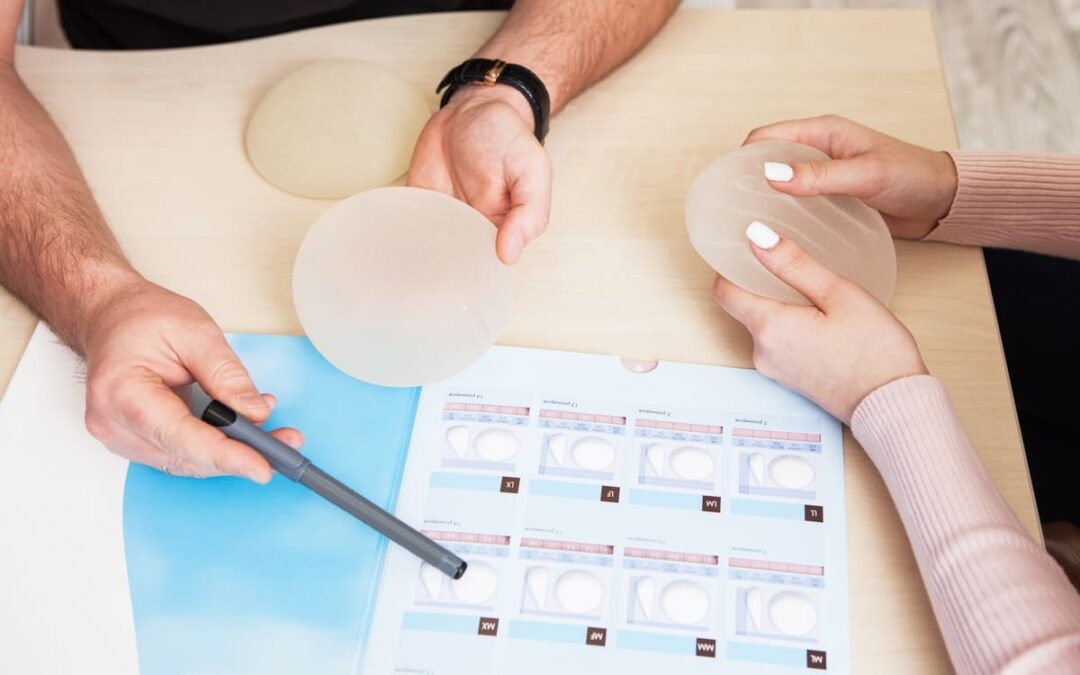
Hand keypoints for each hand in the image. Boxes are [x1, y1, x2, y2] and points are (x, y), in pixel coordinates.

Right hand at [81, 280, 302, 480]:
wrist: (110, 316)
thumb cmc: (142, 317)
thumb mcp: (195, 331)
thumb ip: (227, 374)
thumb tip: (256, 412)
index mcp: (121, 392)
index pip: (181, 437)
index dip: (226, 455)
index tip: (262, 466)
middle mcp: (113, 423)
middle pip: (186, 456)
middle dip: (241, 455)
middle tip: (287, 444)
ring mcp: (120, 436)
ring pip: (187, 462)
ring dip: (232, 454)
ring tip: (275, 435)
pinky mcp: (134, 441)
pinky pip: (181, 454)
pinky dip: (215, 447)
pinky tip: (245, 431)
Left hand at [407, 85, 551, 263]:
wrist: (472, 109)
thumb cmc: (506, 137)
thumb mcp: (531, 170)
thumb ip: (529, 212)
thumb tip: (509, 256)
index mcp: (502, 229)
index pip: (487, 265)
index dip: (474, 274)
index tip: (460, 275)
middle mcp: (472, 229)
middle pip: (454, 263)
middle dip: (440, 272)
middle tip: (428, 273)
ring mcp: (443, 217)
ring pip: (428, 250)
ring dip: (415, 257)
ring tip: (404, 265)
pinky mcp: (419, 203)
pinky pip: (407, 225)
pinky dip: (397, 233)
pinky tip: (389, 241)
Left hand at [713, 222, 927, 422]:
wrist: (893, 404)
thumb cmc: (875, 351)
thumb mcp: (838, 293)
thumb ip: (793, 264)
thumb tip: (757, 236)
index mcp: (768, 327)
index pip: (724, 292)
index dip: (730, 267)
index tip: (747, 251)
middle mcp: (762, 352)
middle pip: (744, 307)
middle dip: (761, 285)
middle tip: (791, 265)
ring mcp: (774, 369)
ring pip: (763, 326)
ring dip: (779, 307)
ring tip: (813, 294)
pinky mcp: (789, 379)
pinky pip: (778, 344)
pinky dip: (790, 327)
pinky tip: (820, 320)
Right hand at [744, 115, 957, 239]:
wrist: (942, 200)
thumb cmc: (911, 177)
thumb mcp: (864, 175)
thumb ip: (819, 176)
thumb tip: (772, 175)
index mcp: (823, 132)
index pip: (766, 137)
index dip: (742, 158)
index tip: (726, 185)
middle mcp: (818, 150)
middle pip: (767, 161)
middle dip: (746, 181)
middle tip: (731, 210)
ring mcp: (822, 176)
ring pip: (779, 184)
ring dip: (764, 200)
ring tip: (746, 225)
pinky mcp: (829, 198)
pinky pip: (797, 204)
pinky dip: (783, 214)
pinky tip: (776, 233)